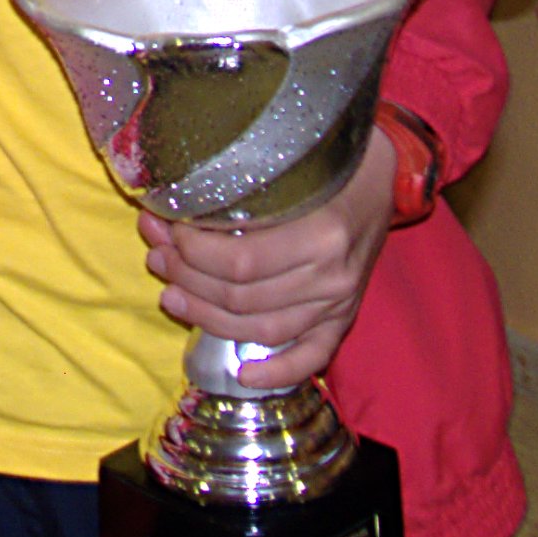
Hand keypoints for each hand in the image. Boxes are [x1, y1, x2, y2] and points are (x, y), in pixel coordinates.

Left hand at [139, 127, 396, 388]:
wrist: (381, 172)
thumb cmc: (328, 162)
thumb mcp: (287, 168)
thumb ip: (240, 193)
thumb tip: (172, 207)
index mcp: (320, 234)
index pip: (239, 261)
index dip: (191, 252)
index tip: (165, 228)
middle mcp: (332, 275)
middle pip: (242, 296)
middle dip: (187, 277)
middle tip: (156, 256)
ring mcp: (340, 302)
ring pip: (262, 328)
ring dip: (208, 316)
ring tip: (171, 295)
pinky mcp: (345, 317)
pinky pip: (312, 356)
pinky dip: (278, 371)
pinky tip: (243, 374)